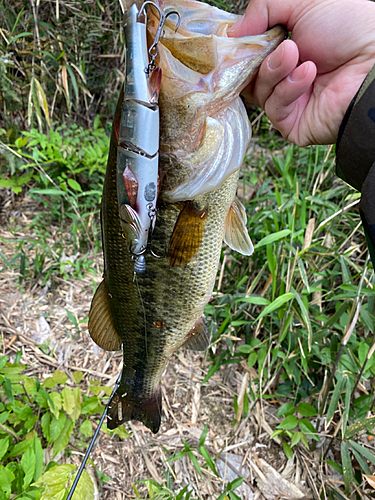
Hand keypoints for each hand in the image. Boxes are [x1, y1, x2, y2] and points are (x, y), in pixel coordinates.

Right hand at [228, 0, 374, 145]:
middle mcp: (284, 76)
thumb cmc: (348, 28)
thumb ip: (263, 9)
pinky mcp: (293, 124)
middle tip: (274, 44)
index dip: (241, 48)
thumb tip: (232, 32)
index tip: (237, 40)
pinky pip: (274, 110)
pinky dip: (287, 89)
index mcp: (284, 48)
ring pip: (257, 92)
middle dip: (255, 58)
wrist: (374, 61)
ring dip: (273, 70)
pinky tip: (308, 73)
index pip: (247, 55)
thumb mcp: (302, 3)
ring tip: (295, 53)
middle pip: (246, 76)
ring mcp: (289, 101)